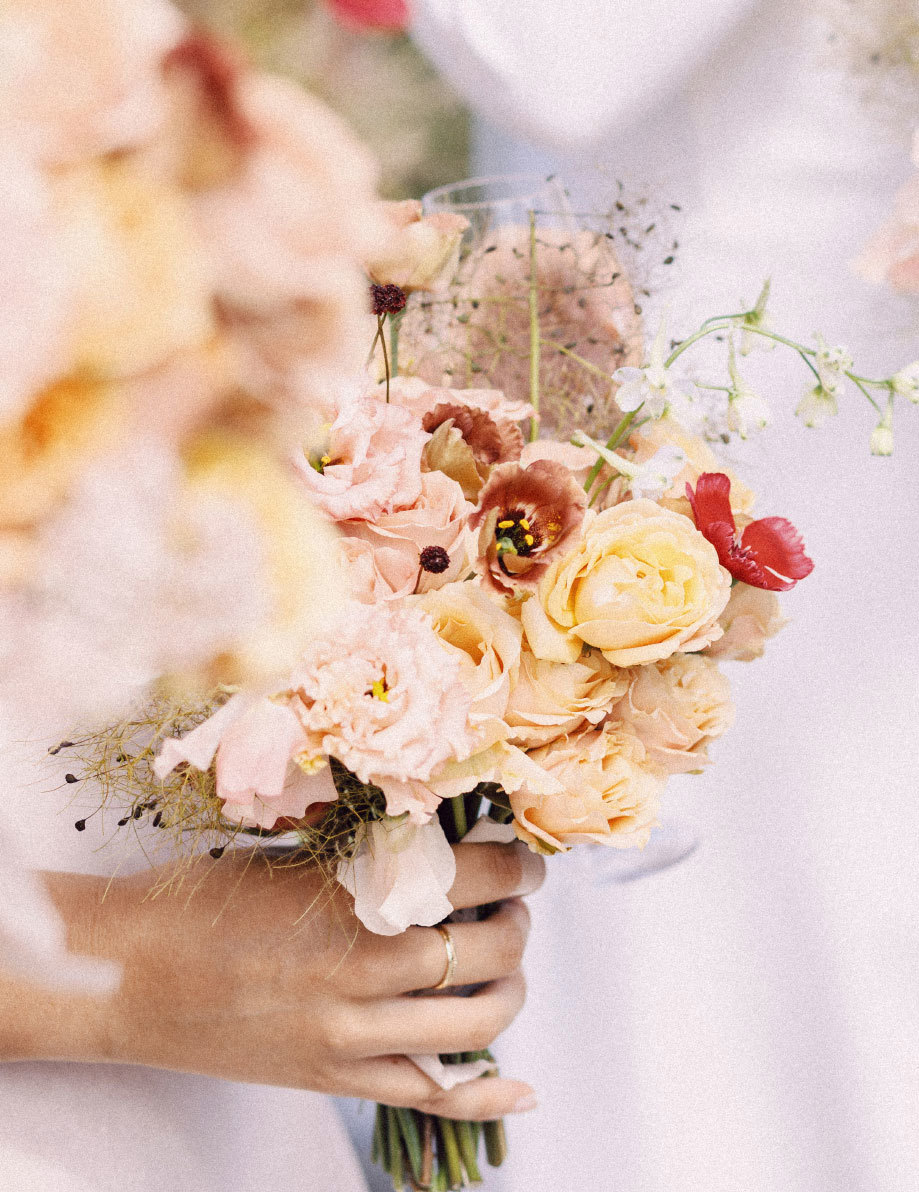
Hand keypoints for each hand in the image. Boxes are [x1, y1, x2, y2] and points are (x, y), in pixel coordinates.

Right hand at [1, 842, 544, 1119]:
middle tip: (510, 904)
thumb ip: (370, 857)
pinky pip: (430, 1097)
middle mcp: (358, 973)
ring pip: (476, 1025)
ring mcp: (348, 1038)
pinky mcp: (333, 1080)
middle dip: (517, 922)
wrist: (128, 974)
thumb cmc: (203, 901)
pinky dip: (486, 1095)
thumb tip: (452, 846)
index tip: (522, 859)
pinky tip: (521, 1088)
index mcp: (347, 901)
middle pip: (487, 952)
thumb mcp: (292, 856)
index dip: (515, 864)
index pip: (473, 878)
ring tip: (501, 961)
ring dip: (509, 988)